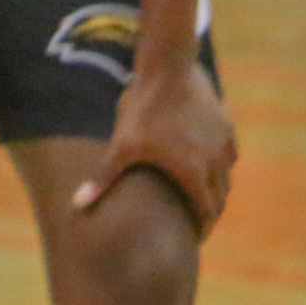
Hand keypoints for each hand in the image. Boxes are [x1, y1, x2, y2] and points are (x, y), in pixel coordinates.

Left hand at [76, 60, 234, 234]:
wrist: (169, 68)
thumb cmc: (144, 109)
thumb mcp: (122, 145)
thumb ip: (103, 178)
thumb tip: (78, 205)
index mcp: (193, 173)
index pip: (206, 211)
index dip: (201, 226)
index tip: (194, 236)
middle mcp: (216, 162)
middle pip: (220, 196)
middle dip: (209, 210)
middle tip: (197, 219)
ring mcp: (223, 142)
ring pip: (226, 175)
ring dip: (216, 188)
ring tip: (201, 193)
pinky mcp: (225, 124)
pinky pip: (228, 153)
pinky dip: (220, 164)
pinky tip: (206, 161)